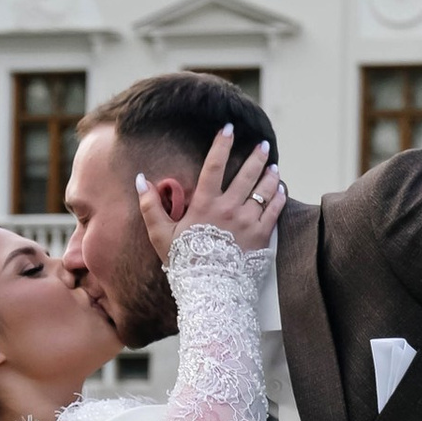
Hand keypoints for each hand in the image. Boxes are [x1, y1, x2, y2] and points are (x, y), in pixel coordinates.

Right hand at [137, 125, 286, 265]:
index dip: (222, 144)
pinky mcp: (263, 236)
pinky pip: (275, 211)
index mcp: (205, 205)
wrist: (209, 291)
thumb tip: (140, 179)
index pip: (214, 166)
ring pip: (264, 190)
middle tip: (263, 144)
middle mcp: (229, 209)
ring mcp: (248, 222)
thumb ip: (150, 205)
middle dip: (256, 156)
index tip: (229, 129)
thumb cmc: (184, 263)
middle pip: (246, 174)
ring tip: (274, 167)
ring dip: (270, 176)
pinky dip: (279, 198)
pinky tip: (281, 190)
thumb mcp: (160, 235)